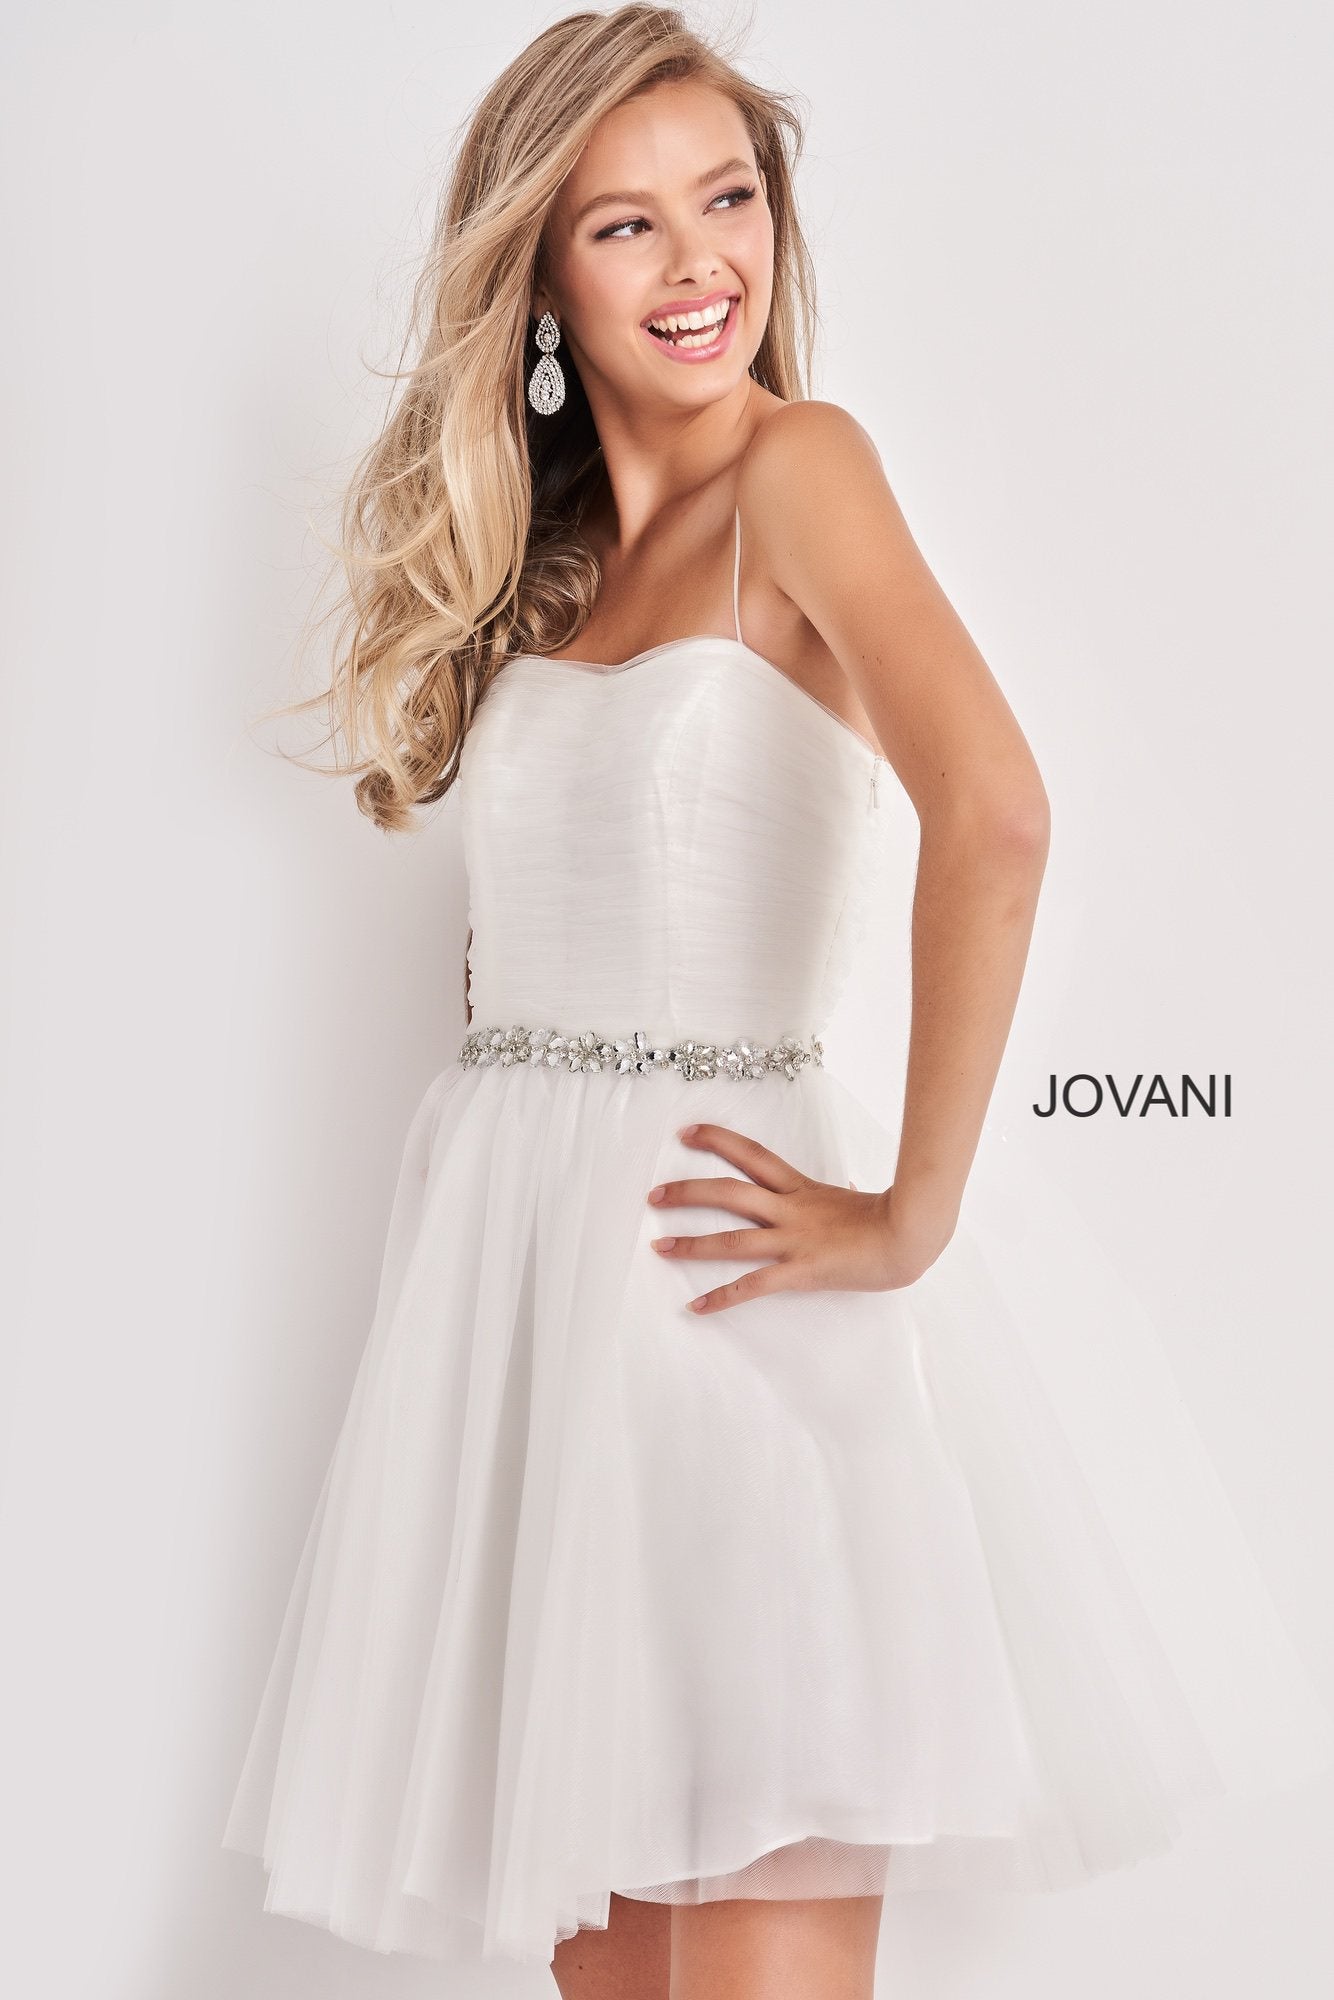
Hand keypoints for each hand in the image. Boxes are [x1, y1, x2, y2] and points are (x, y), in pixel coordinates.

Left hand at [646, 1120, 955, 1314]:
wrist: (911, 1236)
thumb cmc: (891, 1218)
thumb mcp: (858, 1200)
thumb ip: (842, 1195)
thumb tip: (846, 1189)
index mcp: (801, 1189)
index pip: (752, 1155)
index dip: (718, 1140)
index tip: (687, 1133)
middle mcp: (790, 1210)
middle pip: (728, 1192)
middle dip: (688, 1192)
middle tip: (654, 1195)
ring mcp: (793, 1240)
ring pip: (732, 1238)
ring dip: (691, 1244)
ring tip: (659, 1247)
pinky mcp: (800, 1271)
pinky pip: (753, 1286)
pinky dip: (722, 1298)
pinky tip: (696, 1308)